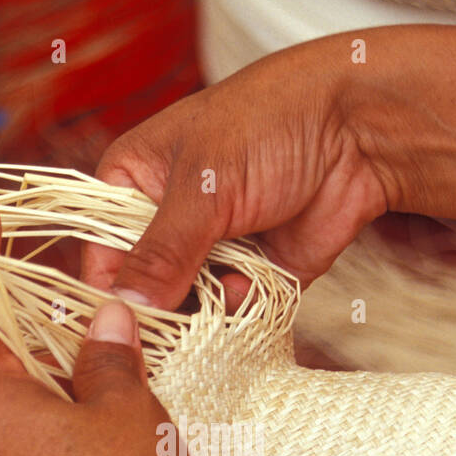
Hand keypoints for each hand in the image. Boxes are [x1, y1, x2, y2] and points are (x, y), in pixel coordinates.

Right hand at [81, 36, 389, 310]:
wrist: (356, 128)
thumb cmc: (268, 125)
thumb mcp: (203, 187)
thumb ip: (163, 252)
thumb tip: (127, 307)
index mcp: (130, 184)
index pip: (99, 254)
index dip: (109, 294)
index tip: (125, 330)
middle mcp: (165, 221)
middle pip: (143, 291)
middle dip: (161, 310)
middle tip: (178, 323)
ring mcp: (209, 250)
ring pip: (188, 309)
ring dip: (205, 312)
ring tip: (227, 286)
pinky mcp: (253, 274)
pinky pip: (233, 313)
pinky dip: (242, 309)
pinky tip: (254, 282)